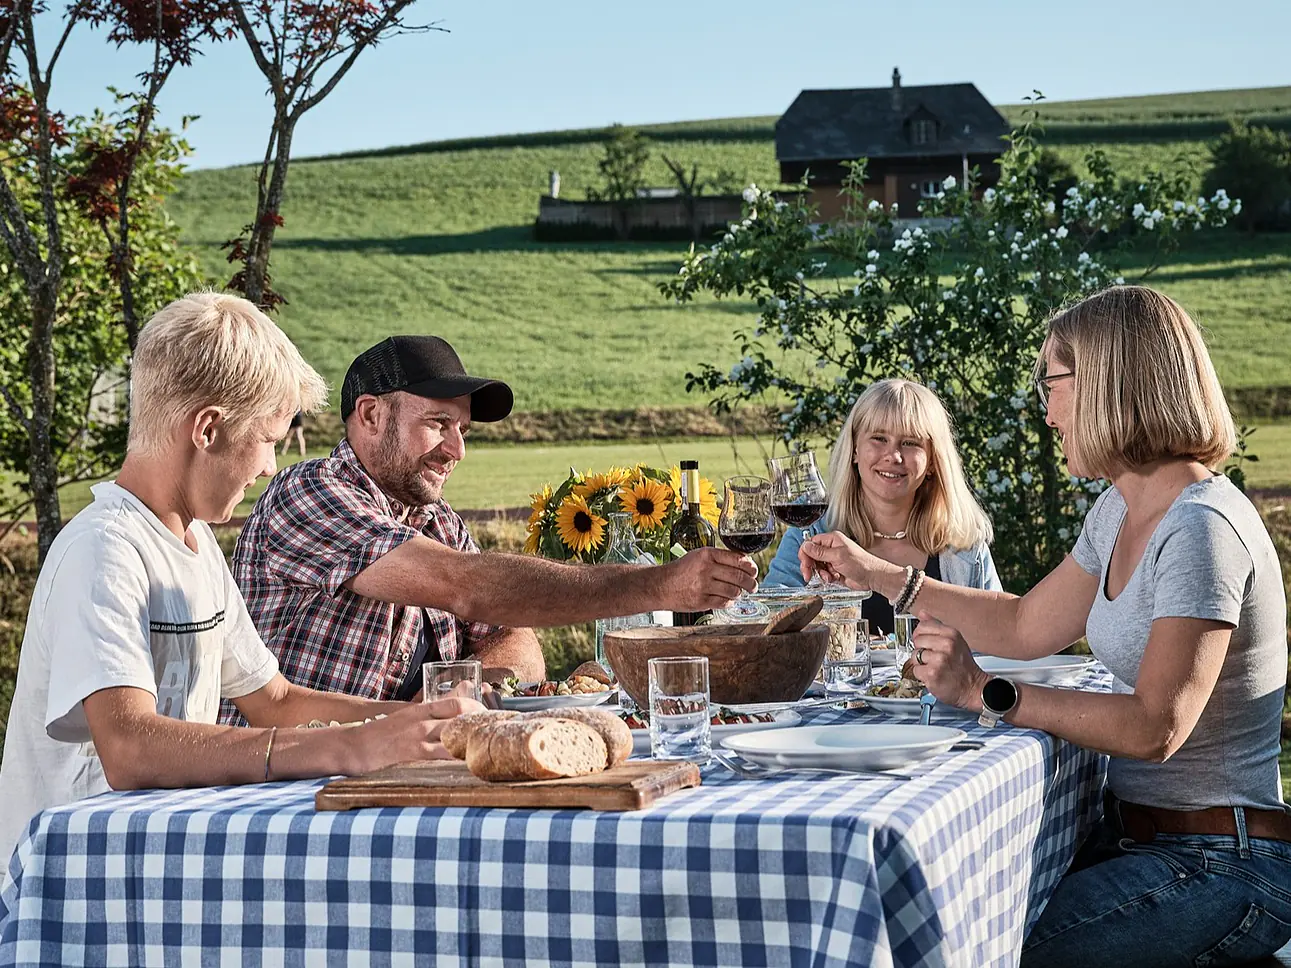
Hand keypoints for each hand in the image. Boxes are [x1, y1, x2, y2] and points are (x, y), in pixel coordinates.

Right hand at [351, 696, 484, 772]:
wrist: (354, 746)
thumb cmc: (383, 733)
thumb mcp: (409, 715)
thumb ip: (433, 710)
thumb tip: (460, 696)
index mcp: (421, 709)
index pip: (458, 703)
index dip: (479, 710)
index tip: (489, 720)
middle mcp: (422, 721)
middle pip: (462, 717)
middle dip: (481, 726)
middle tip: (491, 738)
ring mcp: (418, 739)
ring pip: (455, 738)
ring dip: (472, 746)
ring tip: (484, 754)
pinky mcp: (412, 757)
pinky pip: (441, 758)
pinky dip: (456, 762)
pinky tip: (466, 768)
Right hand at [658, 546, 756, 610]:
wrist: (661, 585)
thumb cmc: (682, 570)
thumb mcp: (698, 556)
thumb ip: (719, 558)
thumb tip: (744, 564)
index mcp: (707, 554)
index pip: (737, 559)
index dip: (751, 566)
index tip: (754, 571)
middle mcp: (706, 568)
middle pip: (739, 576)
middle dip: (751, 583)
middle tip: (753, 586)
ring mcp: (703, 586)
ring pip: (734, 591)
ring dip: (740, 593)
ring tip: (739, 593)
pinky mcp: (701, 601)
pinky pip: (724, 602)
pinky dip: (729, 602)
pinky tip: (727, 599)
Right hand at [799, 531, 890, 589]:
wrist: (872, 577)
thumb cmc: (861, 564)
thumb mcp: (838, 556)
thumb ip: (820, 552)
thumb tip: (806, 546)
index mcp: (832, 540)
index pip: (811, 543)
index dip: (806, 554)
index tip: (805, 564)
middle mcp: (831, 548)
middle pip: (811, 555)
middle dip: (811, 566)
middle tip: (809, 574)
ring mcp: (833, 559)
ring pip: (817, 566)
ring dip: (820, 573)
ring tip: (829, 576)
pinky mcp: (835, 569)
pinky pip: (823, 573)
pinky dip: (826, 577)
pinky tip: (834, 578)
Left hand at [905, 612, 988, 709]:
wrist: (974, 688)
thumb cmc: (964, 666)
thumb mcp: (955, 640)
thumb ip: (936, 626)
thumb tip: (923, 613)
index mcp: (951, 634)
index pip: (922, 626)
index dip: (920, 635)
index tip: (925, 642)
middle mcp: (946, 644)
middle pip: (917, 640)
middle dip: (921, 650)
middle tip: (933, 657)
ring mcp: (939, 659)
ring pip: (915, 656)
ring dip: (921, 664)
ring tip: (934, 666)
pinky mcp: (932, 674)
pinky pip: (916, 670)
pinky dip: (922, 675)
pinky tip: (933, 675)